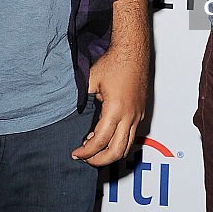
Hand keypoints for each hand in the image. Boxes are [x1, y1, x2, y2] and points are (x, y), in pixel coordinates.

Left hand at [71, 0, 149, 166]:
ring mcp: (137, 115)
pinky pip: (131, 135)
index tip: (76, 153)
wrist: (134, 50)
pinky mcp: (140, 112)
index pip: (100, 141)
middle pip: (117, 152)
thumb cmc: (114, 62)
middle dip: (99, 160)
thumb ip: (82, 98)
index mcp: (116, 110)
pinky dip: (119, 142)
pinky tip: (106, 134)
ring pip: (127, 146)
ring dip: (110, 153)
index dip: (86, 152)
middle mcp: (130, 116)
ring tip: (94, 148)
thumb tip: (72, 111)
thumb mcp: (91, 80)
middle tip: (85, 158)